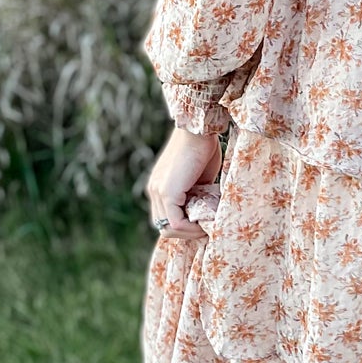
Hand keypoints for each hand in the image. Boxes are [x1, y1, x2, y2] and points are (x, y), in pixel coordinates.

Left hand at [146, 124, 221, 238]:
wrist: (199, 130)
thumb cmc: (203, 147)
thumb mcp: (199, 177)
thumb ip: (196, 194)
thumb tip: (205, 211)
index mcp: (159, 186)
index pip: (165, 217)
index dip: (184, 225)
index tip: (204, 222)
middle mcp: (154, 190)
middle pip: (163, 227)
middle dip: (186, 232)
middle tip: (206, 227)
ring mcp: (158, 192)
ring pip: (167, 229)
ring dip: (189, 232)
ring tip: (207, 226)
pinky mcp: (167, 193)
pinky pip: (175, 223)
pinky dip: (191, 228)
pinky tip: (204, 224)